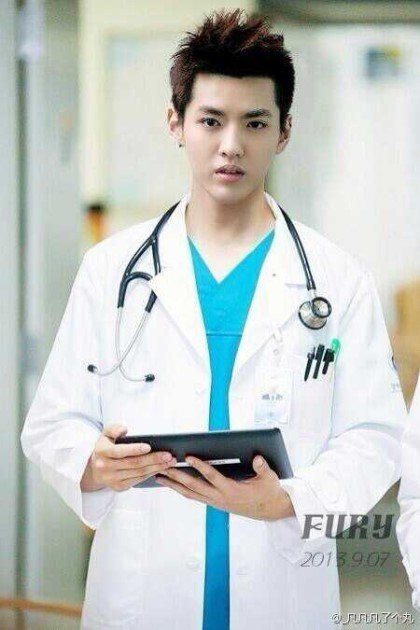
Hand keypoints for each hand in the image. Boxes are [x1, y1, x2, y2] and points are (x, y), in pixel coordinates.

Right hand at [80, 424, 177, 491]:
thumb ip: (114, 428)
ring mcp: (112, 479)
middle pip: (133, 463)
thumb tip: (124, 429)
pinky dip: (151, 474)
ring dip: (156, 467)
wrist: (95, 468)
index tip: (149, 446)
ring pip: (138, 473)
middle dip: (152, 459)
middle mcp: (105, 467)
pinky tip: (161, 468)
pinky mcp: (119, 487)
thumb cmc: (106, 446)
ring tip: (169, 461)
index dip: (134, 449)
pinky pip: (138, 480)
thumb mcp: (106, 434)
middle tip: (168, 455)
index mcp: (102, 451)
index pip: (119, 451)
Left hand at [155, 455, 294, 520]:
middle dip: (177, 477)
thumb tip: (257, 457)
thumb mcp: (269, 479)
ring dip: (174, 485)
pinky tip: (172, 483)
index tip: (188, 457)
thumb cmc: (268, 491)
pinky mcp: (213, 502)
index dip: (200, 466)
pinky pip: (194, 496)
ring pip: (190, 493)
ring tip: (159, 476)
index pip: (212, 476)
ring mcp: (215, 502)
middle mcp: (219, 498)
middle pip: (194, 487)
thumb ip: (262, 468)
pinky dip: (181, 489)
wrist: (268, 510)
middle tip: (163, 467)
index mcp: (231, 490)